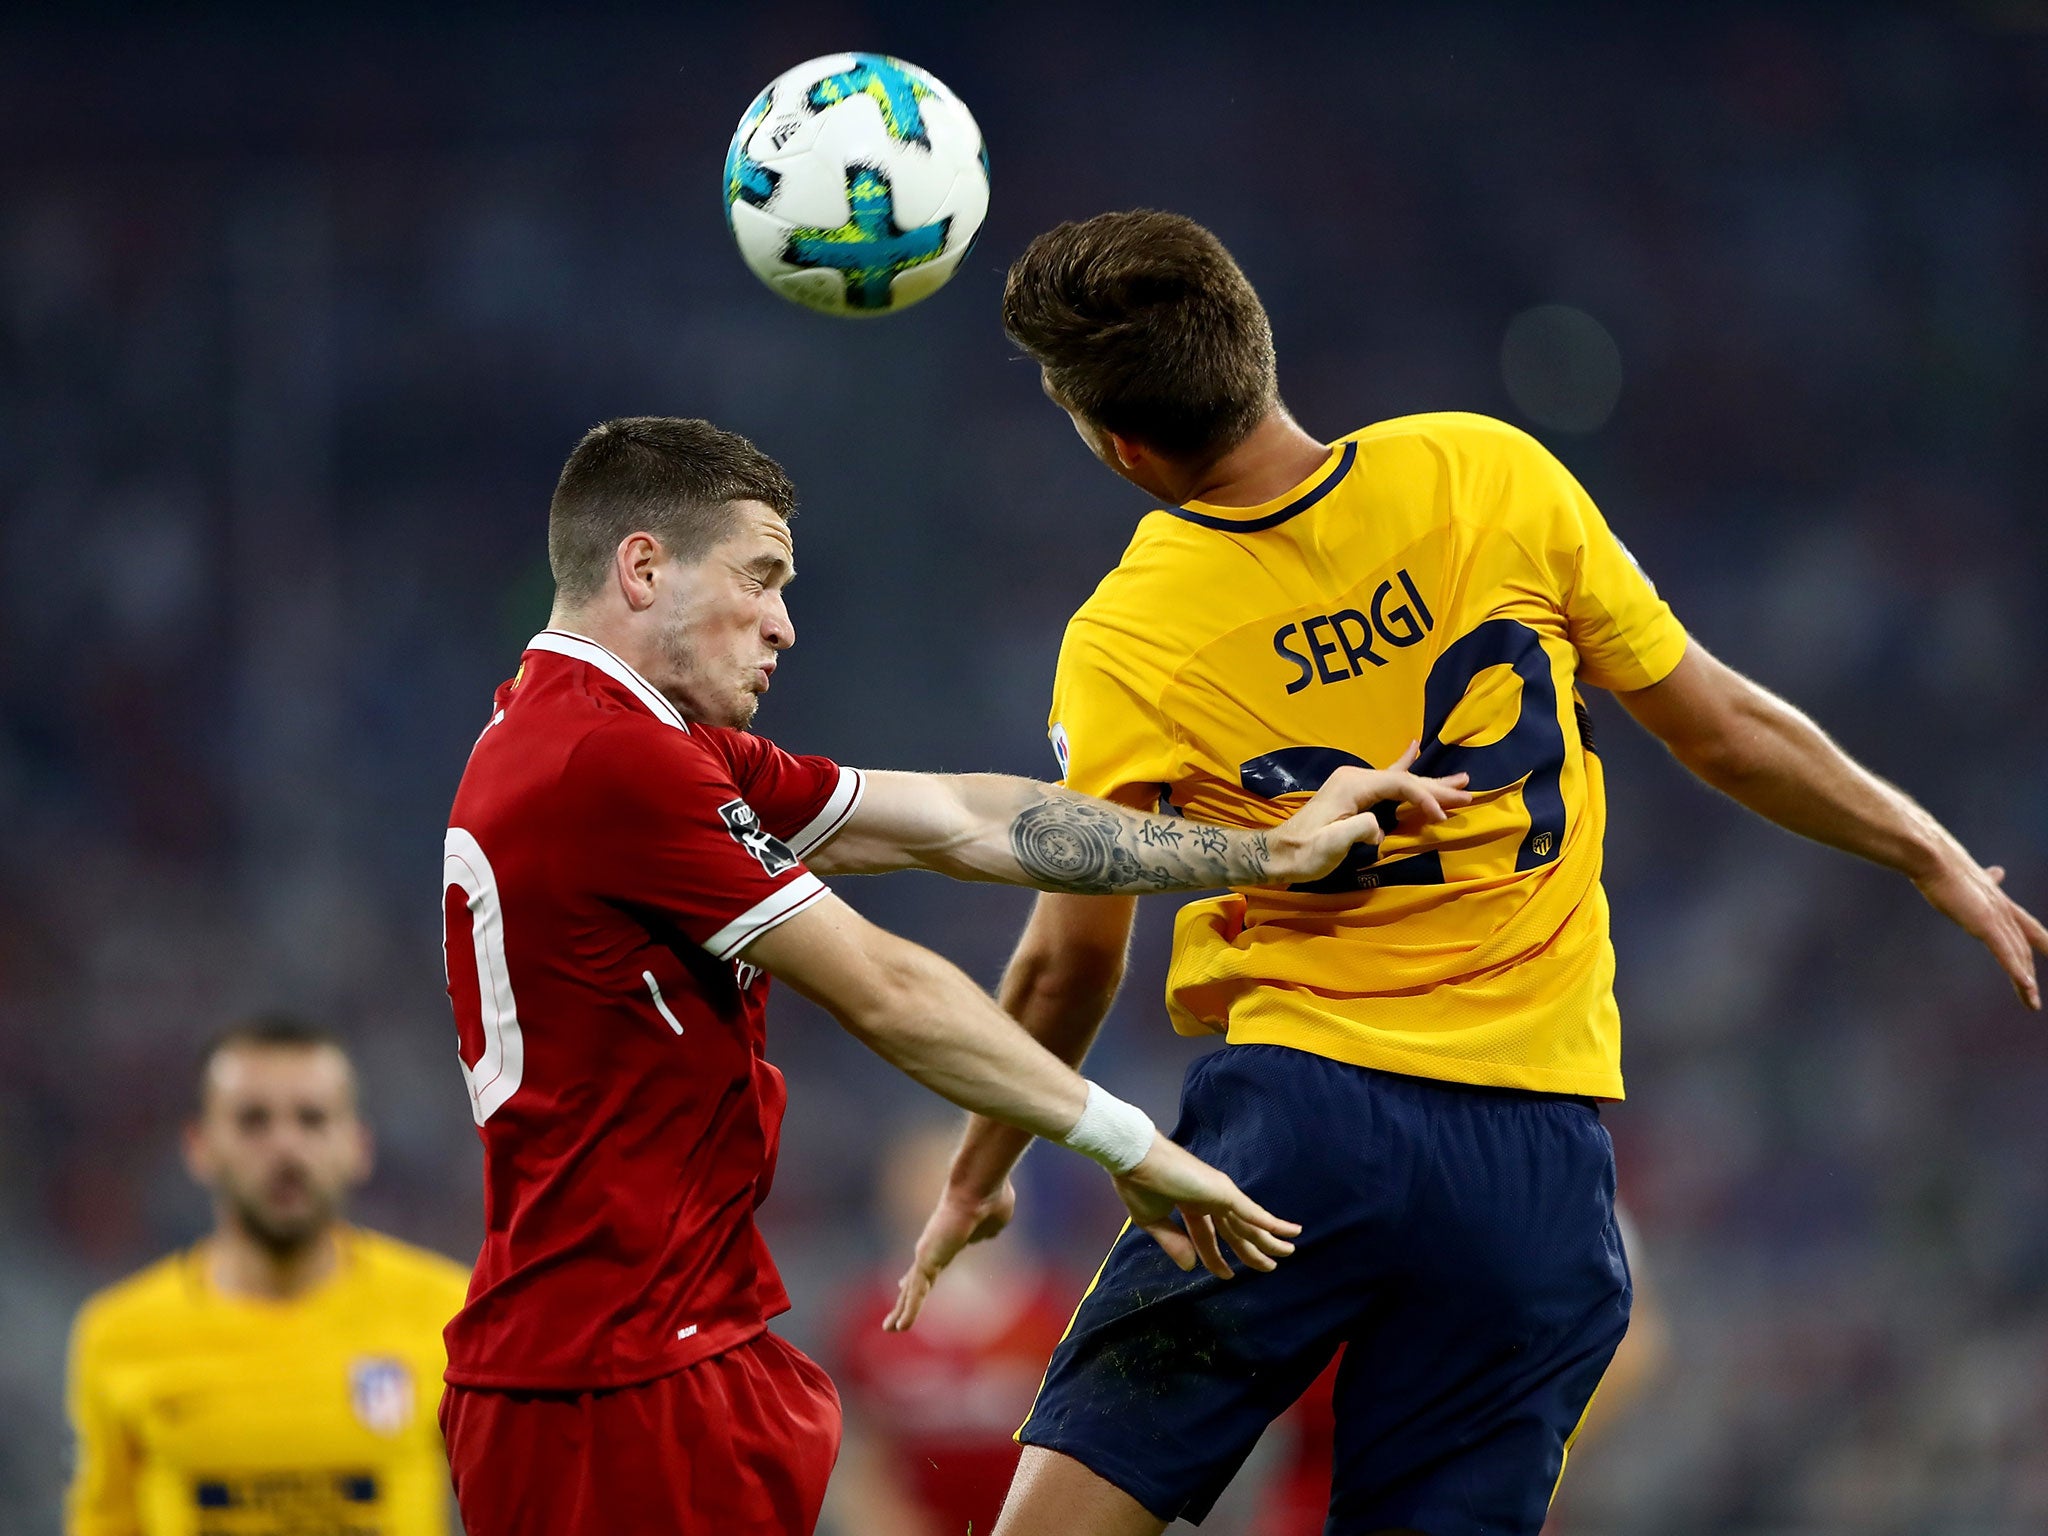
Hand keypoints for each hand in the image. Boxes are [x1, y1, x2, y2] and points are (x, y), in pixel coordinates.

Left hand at [883, 1176, 1015, 1331]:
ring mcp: (928, 1254)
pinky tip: (901, 1327)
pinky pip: (917, 1292)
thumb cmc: (989, 1199)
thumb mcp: (995, 1221)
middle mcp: (935, 1247)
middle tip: (894, 1315)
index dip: (922, 1277)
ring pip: (913, 1288)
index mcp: (951, 1240)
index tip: (906, 1284)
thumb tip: (984, 1235)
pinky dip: (910, 1310)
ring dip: (903, 1309)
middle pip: (918, 1279)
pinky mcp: (927, 1261)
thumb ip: (987, 1231)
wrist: (979, 1190)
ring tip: (891, 1328)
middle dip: (906, 1298)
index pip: (933, 1263)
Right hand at [1112, 1133, 1300, 1278]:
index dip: (1217, 1258)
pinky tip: (1286, 1231)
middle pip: (1237, 1230)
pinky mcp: (1222, 1191)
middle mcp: (1208, 1198)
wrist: (1134, 1158)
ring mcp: (1218, 1193)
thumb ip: (1173, 1243)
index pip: (1208, 1236)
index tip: (1227, 1276)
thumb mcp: (1152, 1221)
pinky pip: (1250, 1211)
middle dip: (1253, 1249)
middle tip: (1272, 1266)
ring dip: (1270, 1238)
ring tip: (1289, 1250)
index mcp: (1190, 1204)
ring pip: (1250, 1222)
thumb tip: (1190, 1267)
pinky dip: (1268, 1222)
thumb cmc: (1138, 1184)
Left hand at [1265, 744, 1471, 886]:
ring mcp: (1355, 784)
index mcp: (1353, 785)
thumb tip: (1380, 827)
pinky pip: (1389, 780)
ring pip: (1401, 780)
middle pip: (1406, 779)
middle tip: (1469, 791)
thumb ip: (1359, 830)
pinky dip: (1406, 769)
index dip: (1425, 799)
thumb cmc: (1303, 853)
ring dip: (1430, 782)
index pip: (1400, 785)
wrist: (1279, 854)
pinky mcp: (1354, 794)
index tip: (1442, 818)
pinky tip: (1414, 749)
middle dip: (1438, 787)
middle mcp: (1356, 778)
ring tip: (1460, 779)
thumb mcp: (1331, 844)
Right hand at [1913, 856, 2047, 1009]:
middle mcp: (2003, 910)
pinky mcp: (1985, 924)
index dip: (2041, 942)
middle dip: (2029, 972)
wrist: (1932, 857)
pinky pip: (2006, 953)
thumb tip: (1999, 871)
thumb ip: (1985, 878)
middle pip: (2024, 946)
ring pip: (2018, 955)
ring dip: (2026, 982)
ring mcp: (1996, 917)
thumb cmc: (1940, 863)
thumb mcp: (1966, 875)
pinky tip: (2027, 986)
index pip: (2027, 925)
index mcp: (1997, 899)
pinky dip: (2017, 971)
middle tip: (2033, 998)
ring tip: (2032, 1003)